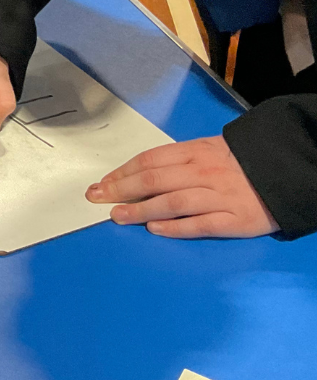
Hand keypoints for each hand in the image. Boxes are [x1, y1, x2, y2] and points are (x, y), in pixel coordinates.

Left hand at [86, 135, 278, 238]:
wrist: (281, 172)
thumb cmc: (235, 162)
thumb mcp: (205, 150)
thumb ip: (175, 161)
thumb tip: (134, 175)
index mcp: (193, 152)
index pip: (149, 161)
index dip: (122, 172)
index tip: (102, 183)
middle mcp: (203, 172)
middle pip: (155, 180)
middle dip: (121, 189)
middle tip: (97, 198)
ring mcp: (219, 196)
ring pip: (173, 202)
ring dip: (141, 210)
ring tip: (118, 216)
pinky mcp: (236, 220)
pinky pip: (201, 224)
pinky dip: (175, 227)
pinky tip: (154, 229)